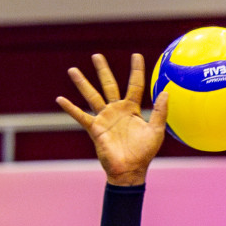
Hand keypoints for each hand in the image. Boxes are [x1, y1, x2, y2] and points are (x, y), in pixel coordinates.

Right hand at [58, 53, 167, 185]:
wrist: (130, 171)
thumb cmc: (144, 153)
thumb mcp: (156, 131)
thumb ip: (160, 111)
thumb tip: (165, 92)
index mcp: (132, 108)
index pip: (135, 84)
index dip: (136, 70)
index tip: (136, 55)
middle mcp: (116, 110)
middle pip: (108, 84)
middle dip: (102, 70)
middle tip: (96, 55)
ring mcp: (104, 118)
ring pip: (92, 96)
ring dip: (82, 83)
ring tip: (73, 70)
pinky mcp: (95, 129)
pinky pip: (81, 116)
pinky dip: (70, 108)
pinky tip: (60, 99)